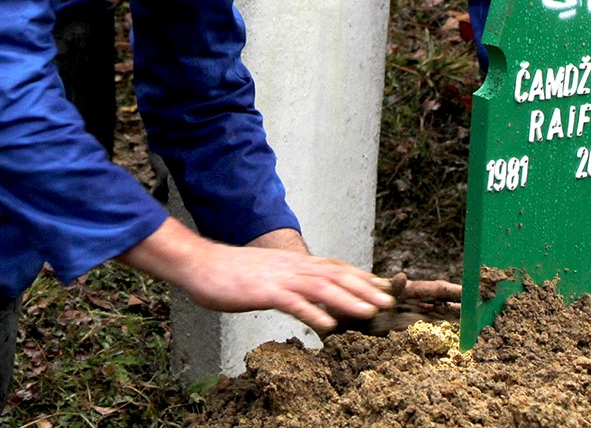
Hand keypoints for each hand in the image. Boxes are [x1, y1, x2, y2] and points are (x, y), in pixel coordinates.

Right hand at [117, 218, 394, 332]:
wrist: (200, 264)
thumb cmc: (231, 273)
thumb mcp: (266, 275)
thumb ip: (288, 283)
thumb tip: (305, 295)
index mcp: (293, 264)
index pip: (335, 268)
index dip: (361, 278)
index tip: (383, 288)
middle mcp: (292, 267)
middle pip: (336, 275)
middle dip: (365, 288)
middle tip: (390, 302)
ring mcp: (279, 278)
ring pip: (321, 287)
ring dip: (348, 300)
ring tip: (371, 313)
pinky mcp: (264, 291)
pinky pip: (293, 303)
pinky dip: (313, 313)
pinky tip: (328, 327)